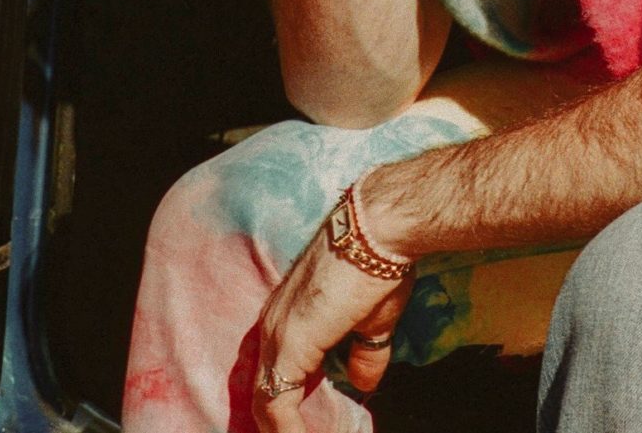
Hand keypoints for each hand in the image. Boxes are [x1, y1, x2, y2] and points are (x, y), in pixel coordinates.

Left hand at [250, 215, 412, 430]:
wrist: (378, 230)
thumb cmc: (378, 262)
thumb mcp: (373, 320)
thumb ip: (364, 354)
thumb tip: (363, 383)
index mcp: (288, 317)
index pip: (275, 371)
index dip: (283, 405)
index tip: (298, 426)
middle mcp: (273, 325)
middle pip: (263, 390)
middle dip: (275, 424)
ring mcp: (277, 335)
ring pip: (265, 399)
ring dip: (279, 429)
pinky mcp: (289, 345)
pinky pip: (277, 402)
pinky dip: (285, 430)